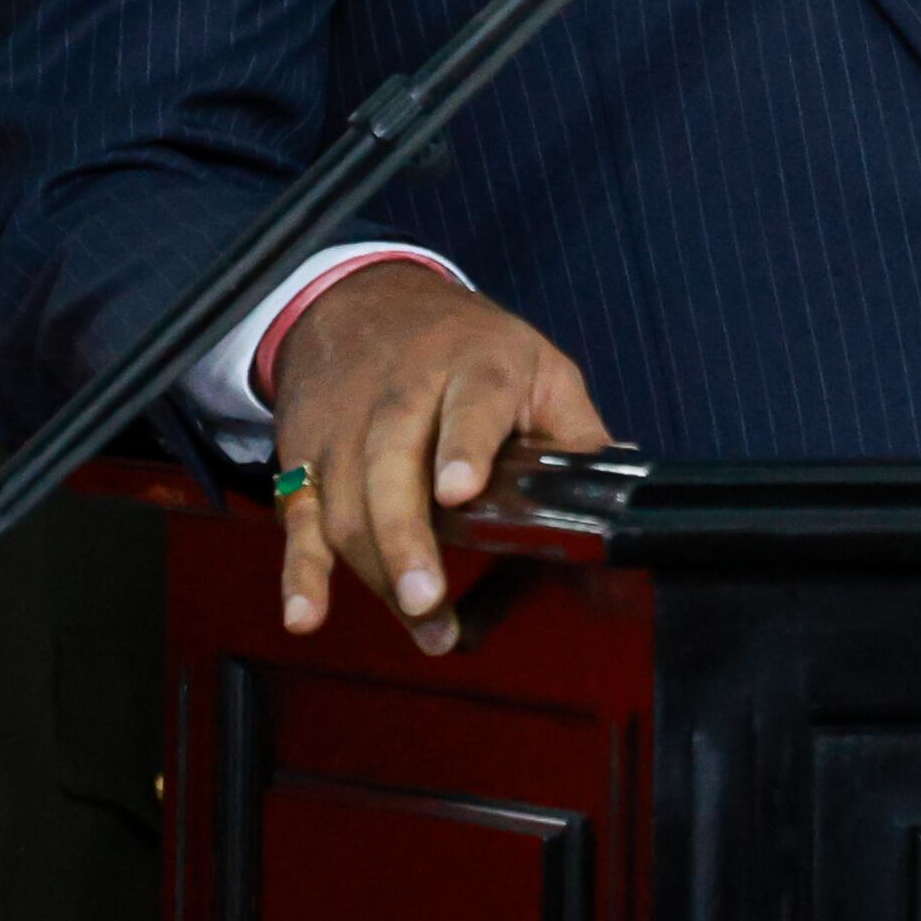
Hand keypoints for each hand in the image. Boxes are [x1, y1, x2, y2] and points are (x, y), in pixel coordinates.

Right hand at [264, 263, 610, 654]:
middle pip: (391, 465)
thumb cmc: (467, 344)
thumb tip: (622, 501)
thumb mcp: (538, 366)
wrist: (364, 298)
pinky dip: (298, 571)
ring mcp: (347, 427)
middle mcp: (401, 394)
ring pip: (348, 502)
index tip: (458, 491)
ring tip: (420, 621)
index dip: (462, 447)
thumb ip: (576, 434)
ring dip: (376, 570)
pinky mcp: (308, 456)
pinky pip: (298, 516)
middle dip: (405, 536)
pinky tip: (307, 616)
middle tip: (426, 597)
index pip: (468, 405)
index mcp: (472, 367)